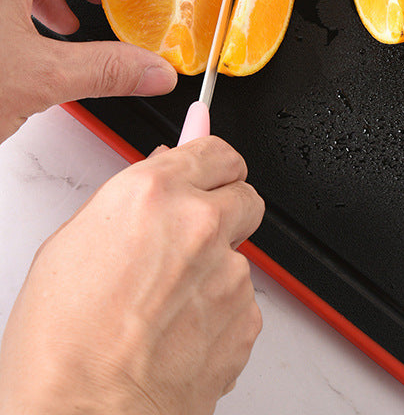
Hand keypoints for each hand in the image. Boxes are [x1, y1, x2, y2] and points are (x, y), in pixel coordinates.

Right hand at [0, 136, 264, 414]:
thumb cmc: (62, 345)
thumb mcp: (74, 246)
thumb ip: (136, 197)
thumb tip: (168, 167)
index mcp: (153, 195)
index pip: (215, 151)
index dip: (214, 164)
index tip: (213, 172)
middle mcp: (200, 224)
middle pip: (245, 194)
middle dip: (225, 209)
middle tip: (194, 238)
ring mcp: (230, 272)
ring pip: (242, 252)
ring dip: (217, 267)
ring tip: (166, 305)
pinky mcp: (248, 317)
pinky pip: (244, 300)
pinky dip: (222, 310)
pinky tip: (180, 331)